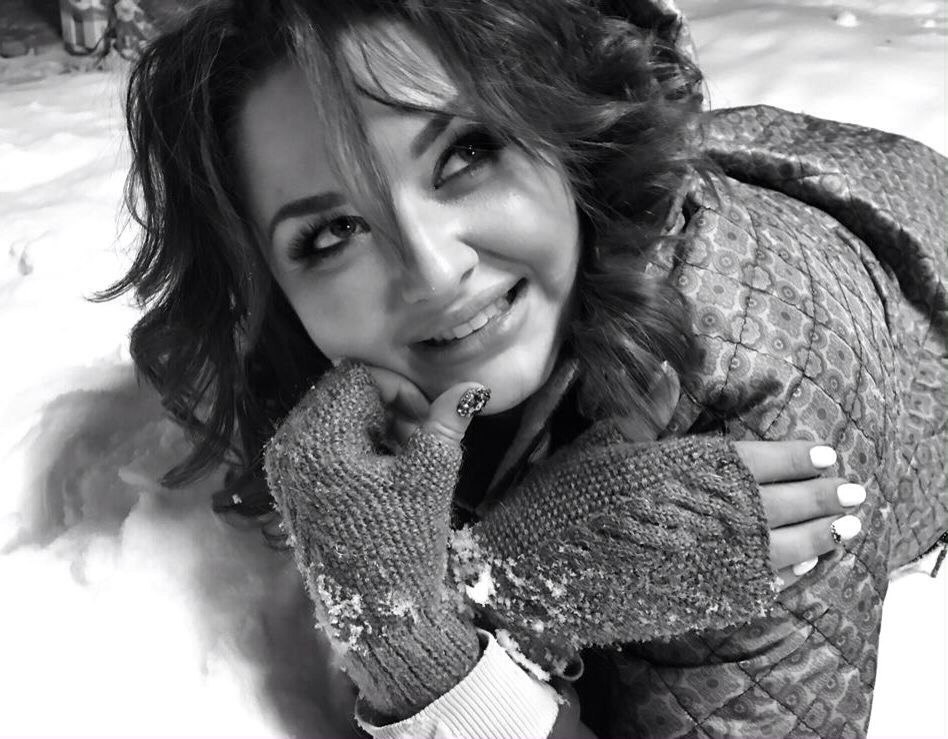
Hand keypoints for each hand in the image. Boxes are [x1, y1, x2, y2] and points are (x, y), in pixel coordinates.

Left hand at [263, 362, 487, 718]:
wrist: (375, 615)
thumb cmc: (402, 544)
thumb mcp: (430, 476)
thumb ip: (445, 423)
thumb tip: (469, 387)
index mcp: (318, 438)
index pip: (359, 376)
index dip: (401, 390)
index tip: (426, 422)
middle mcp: (290, 446)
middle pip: (343, 391)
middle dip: (387, 406)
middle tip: (417, 442)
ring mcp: (286, 468)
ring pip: (334, 414)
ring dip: (374, 425)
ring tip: (404, 463)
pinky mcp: (291, 487)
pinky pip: (324, 441)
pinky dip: (356, 446)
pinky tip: (382, 478)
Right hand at [370, 364, 862, 592]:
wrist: (535, 572)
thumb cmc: (562, 502)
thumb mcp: (601, 445)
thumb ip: (644, 411)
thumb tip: (668, 370)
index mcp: (684, 470)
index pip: (757, 459)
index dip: (797, 455)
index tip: (827, 452)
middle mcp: (705, 516)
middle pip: (782, 503)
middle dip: (825, 495)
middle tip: (855, 490)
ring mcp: (707, 562)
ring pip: (783, 547)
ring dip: (823, 535)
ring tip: (849, 527)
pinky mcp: (698, 599)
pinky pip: (761, 589)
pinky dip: (792, 578)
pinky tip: (808, 569)